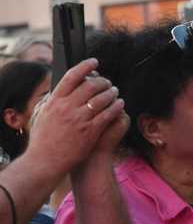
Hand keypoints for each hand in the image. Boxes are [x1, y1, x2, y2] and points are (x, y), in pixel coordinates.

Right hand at [27, 59, 124, 176]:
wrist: (45, 161)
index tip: (94, 62)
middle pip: (90, 85)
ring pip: (101, 99)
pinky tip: (120, 104)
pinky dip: (116, 106)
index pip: (71, 76)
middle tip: (108, 82)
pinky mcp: (90, 130)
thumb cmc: (43, 139)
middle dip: (102, 81)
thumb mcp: (42, 114)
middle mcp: (67, 107)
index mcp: (55, 101)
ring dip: (111, 92)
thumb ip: (52, 100)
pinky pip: (108, 114)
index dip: (85, 66)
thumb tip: (62, 89)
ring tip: (115, 91)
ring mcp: (79, 119)